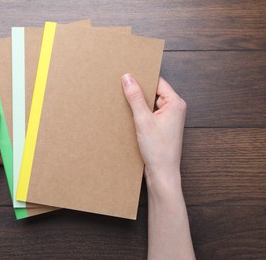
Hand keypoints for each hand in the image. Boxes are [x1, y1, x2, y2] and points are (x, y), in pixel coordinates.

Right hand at [121, 74, 186, 188]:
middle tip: (123, 90)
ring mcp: (169, 118)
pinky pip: (149, 113)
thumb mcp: (143, 120)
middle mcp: (174, 108)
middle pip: (153, 91)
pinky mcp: (162, 127)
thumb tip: (128, 78)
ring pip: (150, 103)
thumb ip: (135, 97)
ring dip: (138, 104)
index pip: (158, 81)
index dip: (142, 78)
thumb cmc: (158, 150)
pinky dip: (140, 113)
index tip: (127, 76)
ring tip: (125, 105)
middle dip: (138, 91)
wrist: (162, 173)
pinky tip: (129, 117)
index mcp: (176, 103)